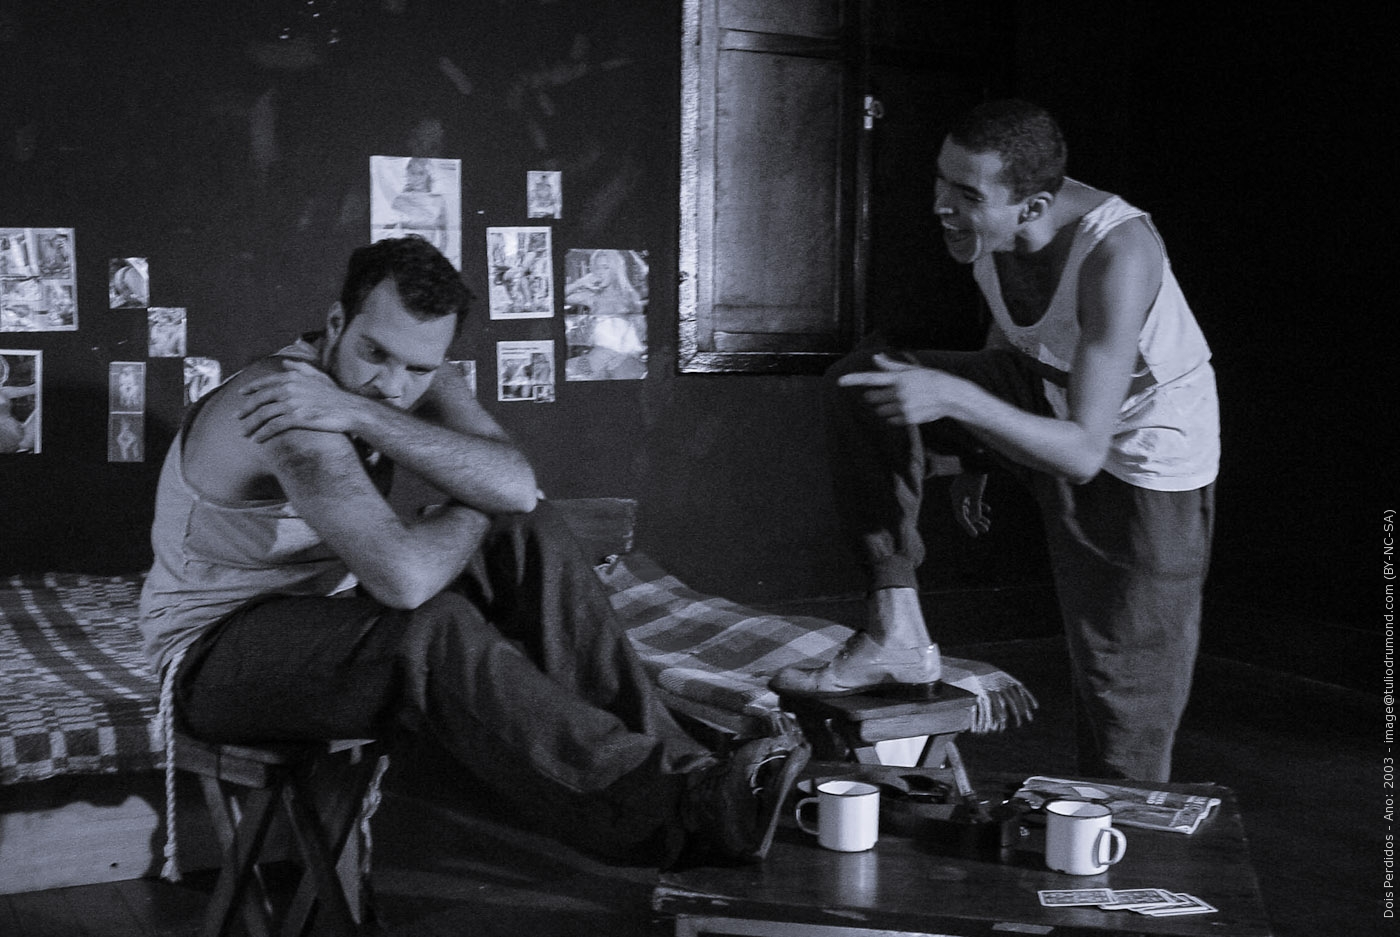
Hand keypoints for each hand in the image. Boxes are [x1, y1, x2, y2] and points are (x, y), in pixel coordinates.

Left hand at [237, 360, 364, 441]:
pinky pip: (273, 427)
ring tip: (244, 433)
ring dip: (251, 425)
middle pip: (259, 400)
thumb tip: (285, 363)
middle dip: (245, 410)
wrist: (350, 410)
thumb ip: (300, 368)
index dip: (250, 389)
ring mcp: (292, 403)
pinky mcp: (296, 418)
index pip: (265, 383)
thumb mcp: (319, 376)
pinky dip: (263, 434)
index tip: (241, 396)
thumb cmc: (335, 395)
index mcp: (292, 377)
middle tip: (237, 418)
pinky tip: (257, 439)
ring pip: (263, 415)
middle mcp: (289, 388)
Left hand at [836, 353, 964, 425]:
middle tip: (890, 394)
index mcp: (898, 378)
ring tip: (902, 402)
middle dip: (876, 397)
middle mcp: (898, 392)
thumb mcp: (911, 369)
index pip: (871, 378)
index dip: (854, 379)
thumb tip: (876, 357)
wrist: (949, 395)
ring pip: (881, 411)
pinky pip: (891, 420)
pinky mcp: (908, 418)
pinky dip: (895, 417)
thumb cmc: (929, 379)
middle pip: (872, 398)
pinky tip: (908, 410)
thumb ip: (891, 366)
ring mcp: (902, 406)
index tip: (840, 381)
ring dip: (886, 408)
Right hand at [949, 472, 990, 536]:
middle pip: (965, 514)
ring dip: (979, 515)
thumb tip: (976, 519)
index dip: (968, 526)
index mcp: (956, 497)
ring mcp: (961, 492)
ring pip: (969, 508)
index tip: (975, 534)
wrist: (975, 459)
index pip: (961, 516)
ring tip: (988, 524)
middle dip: (976, 522)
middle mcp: (956, 496)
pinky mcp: (967, 488)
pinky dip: (979, 506)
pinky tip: (988, 510)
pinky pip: (972, 501)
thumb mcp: (977, 492)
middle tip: (985, 530)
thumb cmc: (975, 475)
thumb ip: (976, 506)